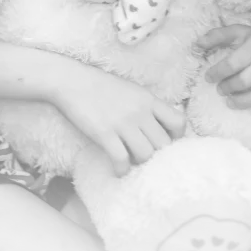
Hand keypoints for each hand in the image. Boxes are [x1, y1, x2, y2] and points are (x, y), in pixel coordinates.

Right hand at [52, 64, 185, 176]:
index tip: (164, 141)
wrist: (71, 81)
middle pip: (163, 144)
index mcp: (148, 100)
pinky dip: (122, 169)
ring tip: (132, 163)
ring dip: (140, 163)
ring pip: (145, 154)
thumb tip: (159, 126)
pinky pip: (121, 159)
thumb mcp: (131, 91)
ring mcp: (123, 123)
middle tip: (147, 157)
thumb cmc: (100, 86)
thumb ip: (146, 106)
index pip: (178, 122)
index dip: (175, 137)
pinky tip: (118, 170)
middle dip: (157, 154)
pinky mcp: (104, 134)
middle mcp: (140, 112)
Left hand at [200, 25, 250, 118]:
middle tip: (220, 91)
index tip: (208, 78)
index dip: (217, 73)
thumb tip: (197, 44)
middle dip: (229, 88)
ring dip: (244, 103)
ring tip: (230, 103)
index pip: (233, 63)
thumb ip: (219, 35)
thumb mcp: (241, 32)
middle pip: (247, 81)